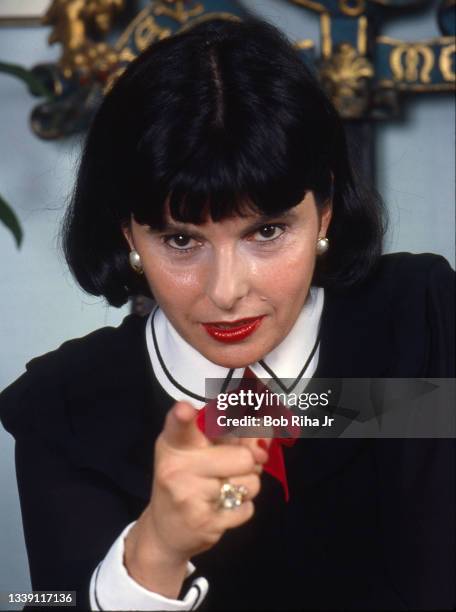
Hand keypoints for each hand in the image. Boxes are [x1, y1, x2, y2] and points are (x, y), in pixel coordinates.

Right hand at [124, 401, 268, 595]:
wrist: (165, 533)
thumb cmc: (188, 481)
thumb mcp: (202, 452)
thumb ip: (234, 436)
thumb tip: (266, 430)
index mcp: (175, 443)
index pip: (179, 425)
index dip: (183, 416)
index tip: (184, 410)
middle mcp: (177, 467)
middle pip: (243, 457)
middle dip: (247, 464)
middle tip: (229, 470)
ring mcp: (189, 496)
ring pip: (250, 483)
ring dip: (245, 487)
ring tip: (223, 491)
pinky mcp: (205, 524)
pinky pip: (247, 509)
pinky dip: (241, 509)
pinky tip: (220, 509)